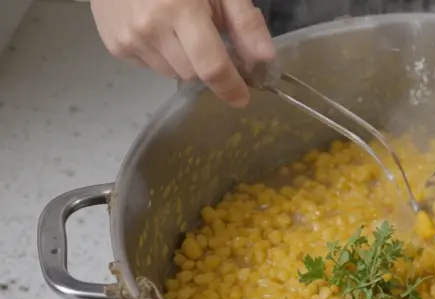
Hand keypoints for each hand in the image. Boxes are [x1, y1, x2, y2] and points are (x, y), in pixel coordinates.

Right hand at [91, 0, 275, 107]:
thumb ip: (244, 23)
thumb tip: (264, 60)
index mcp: (180, 11)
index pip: (211, 67)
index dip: (230, 87)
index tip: (242, 97)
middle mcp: (150, 29)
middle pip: (193, 74)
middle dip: (207, 64)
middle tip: (209, 38)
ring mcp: (128, 39)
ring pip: (172, 72)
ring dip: (184, 60)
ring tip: (180, 27)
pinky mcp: (114, 45)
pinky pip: (151, 65)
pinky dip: (162, 54)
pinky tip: (159, 28)